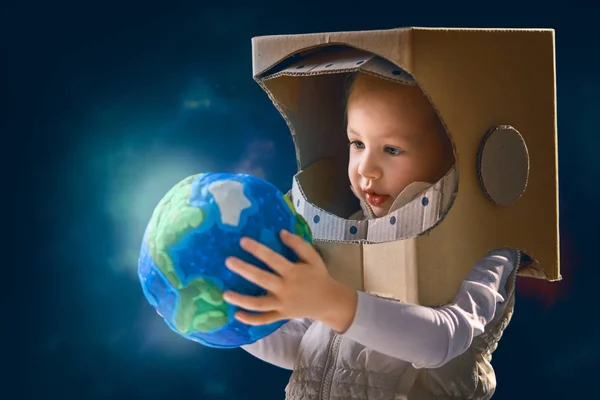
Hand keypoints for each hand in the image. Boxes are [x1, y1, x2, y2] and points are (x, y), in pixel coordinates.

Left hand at [222, 229, 357, 332]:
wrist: (329, 301)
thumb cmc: (318, 276)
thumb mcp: (313, 257)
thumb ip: (298, 244)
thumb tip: (281, 232)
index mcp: (293, 272)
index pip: (273, 259)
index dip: (257, 250)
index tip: (242, 241)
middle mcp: (286, 289)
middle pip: (262, 280)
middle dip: (244, 270)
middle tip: (228, 262)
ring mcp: (282, 304)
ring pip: (259, 304)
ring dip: (241, 300)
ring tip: (225, 294)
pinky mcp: (281, 315)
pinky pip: (264, 320)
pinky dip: (251, 320)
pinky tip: (237, 314)